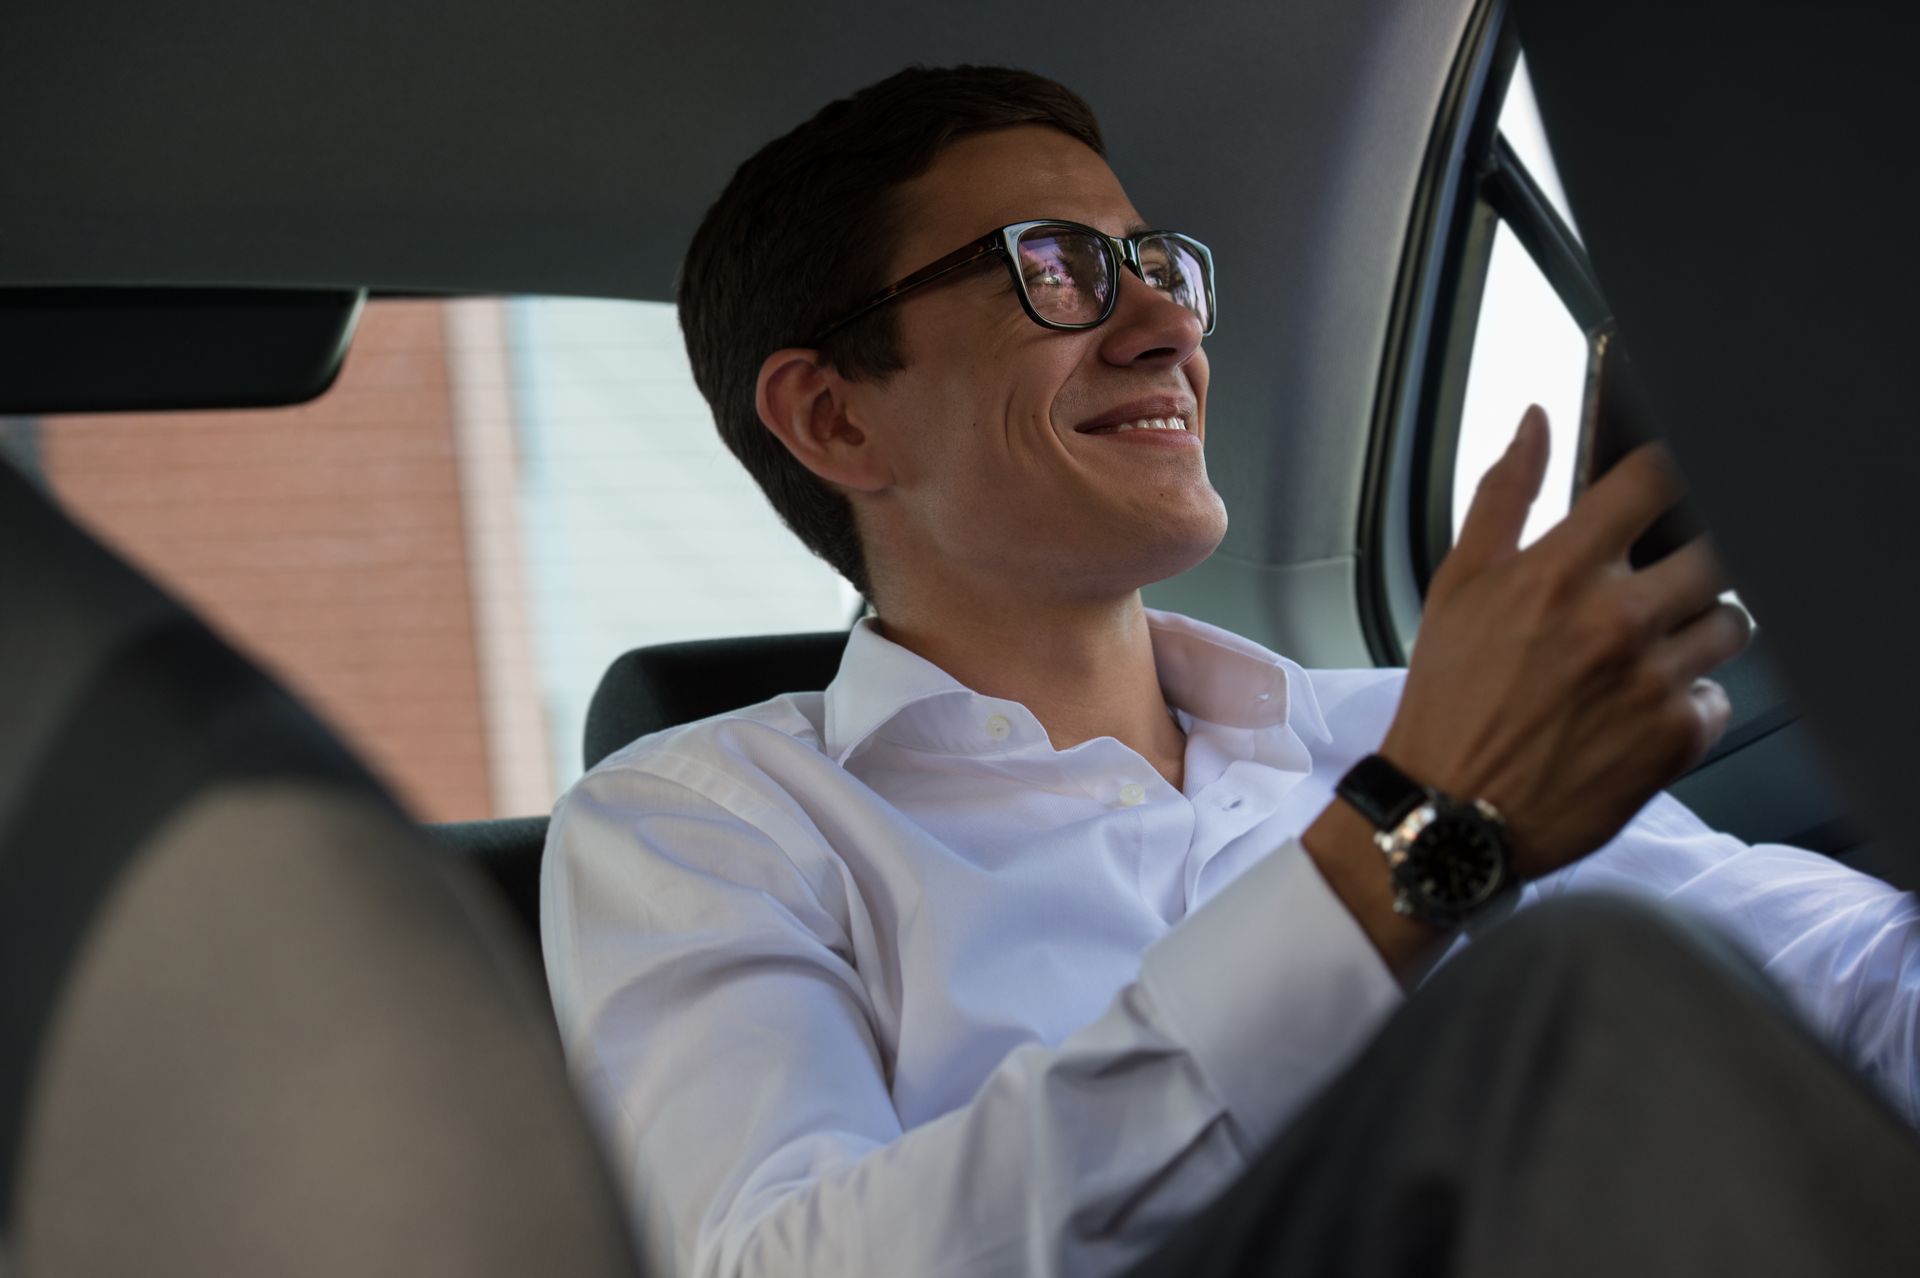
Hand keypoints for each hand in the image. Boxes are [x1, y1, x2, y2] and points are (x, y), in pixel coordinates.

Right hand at [1378, 406, 1751, 879]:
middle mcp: (1617, 619)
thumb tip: (1536, 421)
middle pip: (1717, 548)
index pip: (1655, 479)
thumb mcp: (1457, 585)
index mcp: (1561, 570)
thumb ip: (1504, 495)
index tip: (1668, 485)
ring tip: (1656, 646)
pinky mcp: (1675, 739)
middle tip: (1665, 578)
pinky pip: (1722, 696)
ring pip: (1731, 622)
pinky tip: (1647, 705)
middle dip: (1694, 557)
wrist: (1452, 810)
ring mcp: (1652, 680)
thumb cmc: (1449, 698)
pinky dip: (1693, 698)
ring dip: (1701, 626)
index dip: (1671, 472)